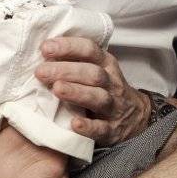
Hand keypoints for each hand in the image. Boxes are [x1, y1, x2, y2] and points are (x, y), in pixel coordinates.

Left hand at [35, 35, 150, 146]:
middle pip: (92, 74)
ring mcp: (113, 107)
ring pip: (98, 98)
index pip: (89, 50)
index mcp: (106, 65)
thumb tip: (42, 51)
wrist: (135, 117)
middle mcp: (111, 83)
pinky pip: (101, 128)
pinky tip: (74, 124)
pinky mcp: (111, 130)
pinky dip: (88, 127)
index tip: (45, 48)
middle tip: (41, 71)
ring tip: (56, 89)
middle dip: (66, 70)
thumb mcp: (98, 69)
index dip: (68, 47)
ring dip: (76, 92)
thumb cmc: (107, 89)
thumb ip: (76, 60)